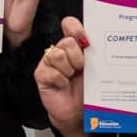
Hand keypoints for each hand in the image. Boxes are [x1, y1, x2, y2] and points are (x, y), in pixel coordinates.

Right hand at [35, 16, 88, 136]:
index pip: (69, 25)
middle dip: (78, 57)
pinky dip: (61, 81)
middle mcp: (60, 50)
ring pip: (58, 55)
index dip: (74, 27)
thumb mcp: (95, 69)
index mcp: (74, 45)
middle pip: (66, 41)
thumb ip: (94, 54)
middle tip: (80, 70)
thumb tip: (96, 41)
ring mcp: (48, 62)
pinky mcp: (40, 75)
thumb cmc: (86, 89)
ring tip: (71, 78)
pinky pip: (51, 72)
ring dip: (69, 70)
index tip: (83, 38)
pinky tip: (63, 85)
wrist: (77, 111)